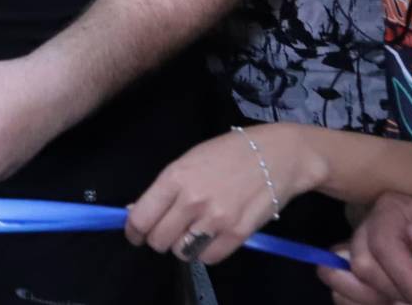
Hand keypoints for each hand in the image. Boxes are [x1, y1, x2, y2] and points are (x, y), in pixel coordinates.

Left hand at [125, 125, 317, 265]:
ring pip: (181, 252)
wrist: (277, 155)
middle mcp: (193, 200)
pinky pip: (209, 258)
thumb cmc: (229, 152)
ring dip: (182, 247)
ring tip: (190, 233)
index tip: (135, 234)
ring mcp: (216, 219)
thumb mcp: (190, 160)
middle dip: (158, 239)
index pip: (141, 217)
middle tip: (167, 232)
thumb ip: (165, 188)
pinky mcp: (238, 234)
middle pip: (159, 239)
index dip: (134, 231)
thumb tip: (137, 210)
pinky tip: (209, 238)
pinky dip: (205, 252)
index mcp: (175, 177)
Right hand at [316, 192, 411, 304]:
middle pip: (360, 265)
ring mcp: (358, 253)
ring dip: (378, 300)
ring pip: (342, 281)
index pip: (381, 243)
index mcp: (395, 210)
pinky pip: (340, 296)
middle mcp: (369, 227)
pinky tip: (395, 303)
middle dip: (395, 291)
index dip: (402, 278)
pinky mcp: (357, 279)